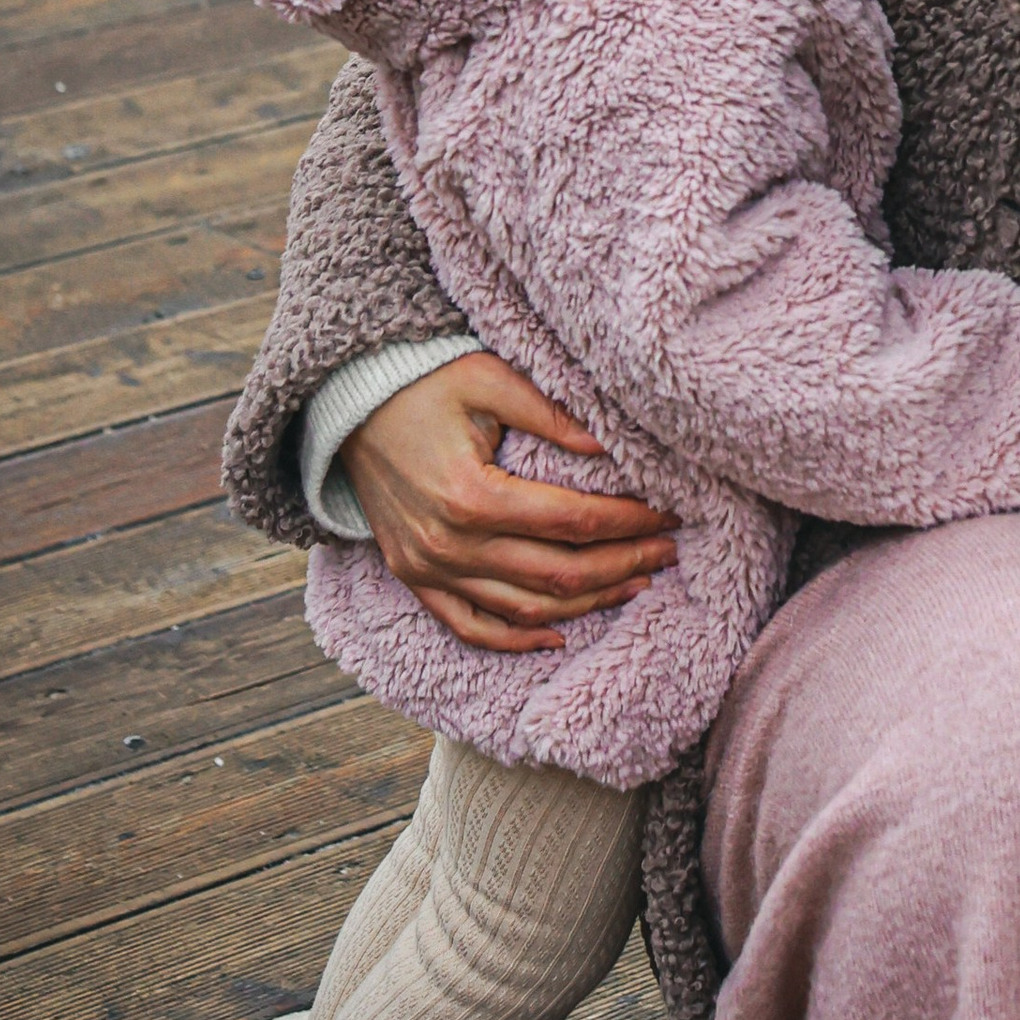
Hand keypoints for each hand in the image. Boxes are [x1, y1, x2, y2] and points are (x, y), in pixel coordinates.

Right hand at [344, 353, 676, 655]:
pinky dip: (517, 640)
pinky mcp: (414, 578)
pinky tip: (560, 635)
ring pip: (526, 611)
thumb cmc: (423, 382)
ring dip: (587, 604)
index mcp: (473, 495)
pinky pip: (471, 627)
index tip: (671, 512)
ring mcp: (429, 569)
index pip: (575, 522)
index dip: (631, 521)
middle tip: (669, 549)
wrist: (348, 404)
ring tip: (636, 583)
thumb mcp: (489, 379)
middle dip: (625, 564)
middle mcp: (451, 544)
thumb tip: (609, 447)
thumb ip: (551, 414)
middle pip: (560, 575)